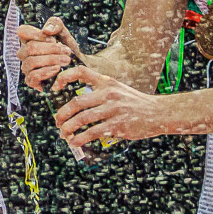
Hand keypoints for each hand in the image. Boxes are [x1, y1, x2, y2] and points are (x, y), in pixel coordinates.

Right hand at [17, 17, 81, 90]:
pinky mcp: (31, 81)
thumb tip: (46, 31)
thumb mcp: (64, 34)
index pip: (22, 31)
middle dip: (51, 49)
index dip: (36, 34)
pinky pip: (33, 76)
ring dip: (52, 60)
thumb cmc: (67, 49)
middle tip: (67, 51)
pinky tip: (57, 69)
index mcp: (29, 39)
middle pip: (29, 48)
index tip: (53, 39)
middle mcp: (24, 53)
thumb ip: (56, 25)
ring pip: (31, 61)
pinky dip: (46, 72)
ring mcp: (26, 67)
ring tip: (66, 60)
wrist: (77, 67)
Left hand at [52, 66, 171, 144]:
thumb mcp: (118, 89)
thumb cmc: (134, 103)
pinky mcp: (118, 125)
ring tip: (64, 134)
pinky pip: (93, 132)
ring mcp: (113, 109)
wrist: (158, 112)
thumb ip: (99, 92)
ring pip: (82, 119)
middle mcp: (108, 93)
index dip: (64, 77)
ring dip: (68, 128)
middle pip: (76, 102)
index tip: (54, 88)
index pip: (81, 72)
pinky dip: (80, 138)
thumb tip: (76, 105)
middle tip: (57, 122)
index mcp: (106, 81)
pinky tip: (75, 141)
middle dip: (62, 114)